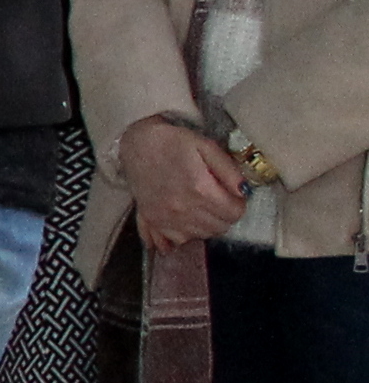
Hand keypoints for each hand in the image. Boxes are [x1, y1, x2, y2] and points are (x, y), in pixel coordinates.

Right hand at [124, 114, 247, 249]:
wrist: (137, 145)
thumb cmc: (174, 143)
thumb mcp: (207, 147)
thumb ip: (229, 170)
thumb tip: (245, 192)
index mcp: (200, 188)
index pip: (234, 213)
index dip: (239, 204)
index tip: (233, 195)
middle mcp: (183, 208)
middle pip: (219, 227)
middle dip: (225, 215)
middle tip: (218, 199)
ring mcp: (166, 217)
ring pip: (201, 235)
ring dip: (207, 224)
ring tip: (201, 206)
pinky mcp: (153, 221)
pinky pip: (178, 240)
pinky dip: (186, 233)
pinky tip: (186, 219)